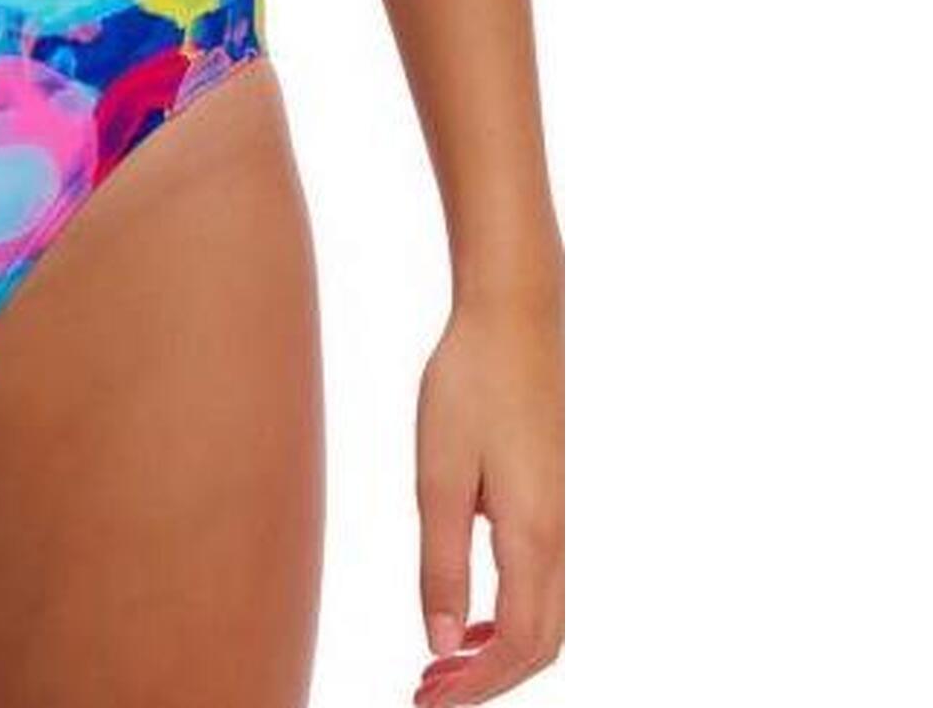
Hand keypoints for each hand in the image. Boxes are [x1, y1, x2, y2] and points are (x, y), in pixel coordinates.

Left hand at [413, 291, 563, 703]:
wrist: (514, 315)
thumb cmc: (470, 384)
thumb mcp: (438, 475)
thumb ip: (440, 562)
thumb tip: (439, 643)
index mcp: (533, 536)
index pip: (517, 644)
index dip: (474, 686)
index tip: (426, 702)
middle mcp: (557, 536)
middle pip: (539, 643)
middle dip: (486, 681)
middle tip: (427, 692)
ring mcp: (557, 516)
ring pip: (543, 615)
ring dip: (495, 651)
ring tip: (439, 664)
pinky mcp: (547, 496)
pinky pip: (538, 581)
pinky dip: (505, 614)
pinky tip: (465, 612)